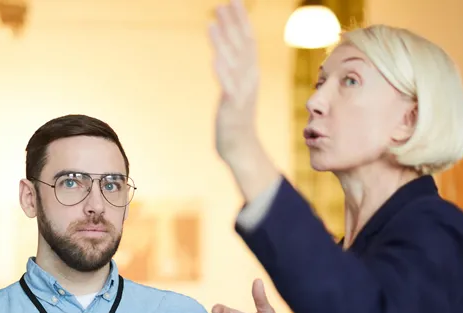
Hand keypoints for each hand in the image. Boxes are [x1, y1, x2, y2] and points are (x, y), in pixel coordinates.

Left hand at [210, 0, 259, 165]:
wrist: (241, 147)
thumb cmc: (236, 117)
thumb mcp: (236, 87)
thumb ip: (232, 67)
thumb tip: (225, 49)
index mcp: (250, 72)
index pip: (247, 40)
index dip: (241, 19)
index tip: (233, 0)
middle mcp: (249, 78)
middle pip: (242, 46)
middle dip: (233, 23)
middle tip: (224, 2)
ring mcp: (242, 92)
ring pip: (233, 62)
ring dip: (223, 42)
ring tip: (212, 23)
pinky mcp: (233, 107)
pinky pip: (228, 86)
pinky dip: (223, 71)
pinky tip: (214, 58)